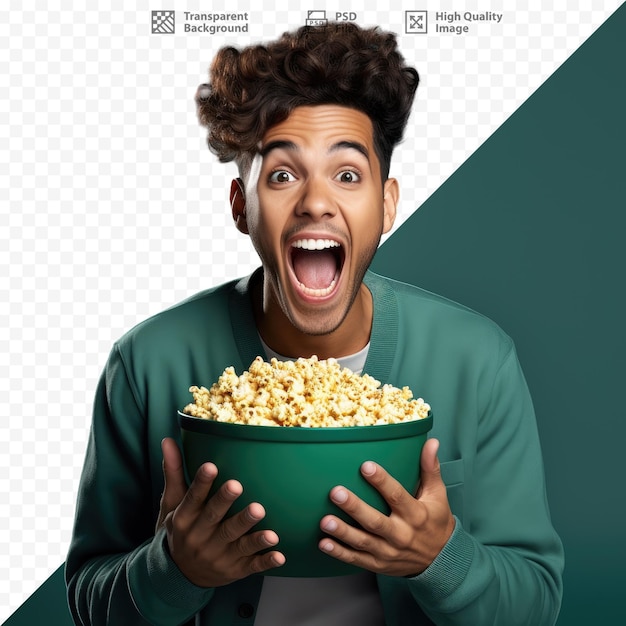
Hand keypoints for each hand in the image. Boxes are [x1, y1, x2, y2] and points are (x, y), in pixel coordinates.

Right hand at [156, 438, 284, 586]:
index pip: (192, 499)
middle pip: (215, 518)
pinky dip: (265, 562)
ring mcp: (218, 556)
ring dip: (251, 533)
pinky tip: (279, 555)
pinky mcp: (233, 570)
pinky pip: (251, 566)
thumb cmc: (179, 531)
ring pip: (236, 542)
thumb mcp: (172, 504)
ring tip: (264, 518)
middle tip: (237, 485)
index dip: (201, 483)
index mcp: (184, 519)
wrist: (177, 577)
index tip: (210, 466)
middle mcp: (200, 538)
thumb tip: (168, 440)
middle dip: (225, 502)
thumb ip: (174, 472)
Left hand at [318, 438, 454, 576]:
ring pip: (363, 542)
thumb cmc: (435, 522)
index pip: (397, 496)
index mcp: (415, 514)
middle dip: (355, 507)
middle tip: (336, 493)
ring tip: (325, 520)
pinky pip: (357, 559)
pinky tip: (324, 543)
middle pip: (375, 521)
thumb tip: (431, 442)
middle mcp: (401, 534)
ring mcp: (389, 552)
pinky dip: (340, 553)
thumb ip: (430, 468)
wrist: (442, 561)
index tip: (366, 466)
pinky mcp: (379, 564)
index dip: (382, 481)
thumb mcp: (437, 495)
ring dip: (343, 532)